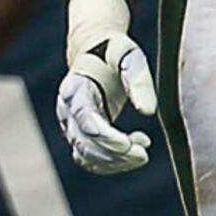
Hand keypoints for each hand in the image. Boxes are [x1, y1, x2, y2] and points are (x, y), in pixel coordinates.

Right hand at [54, 0, 154, 173]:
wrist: (94, 52)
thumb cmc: (114, 53)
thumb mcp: (130, 56)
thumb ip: (139, 80)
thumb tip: (148, 112)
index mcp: (75, 88)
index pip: (85, 118)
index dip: (106, 136)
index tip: (130, 144)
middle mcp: (66, 110)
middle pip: (84, 142)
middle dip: (115, 154)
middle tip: (144, 153)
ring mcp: (70, 125)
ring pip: (85, 156)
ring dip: (115, 162)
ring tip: (143, 148)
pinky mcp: (79, 135)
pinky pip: (89, 160)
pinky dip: (112, 163)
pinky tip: (134, 148)